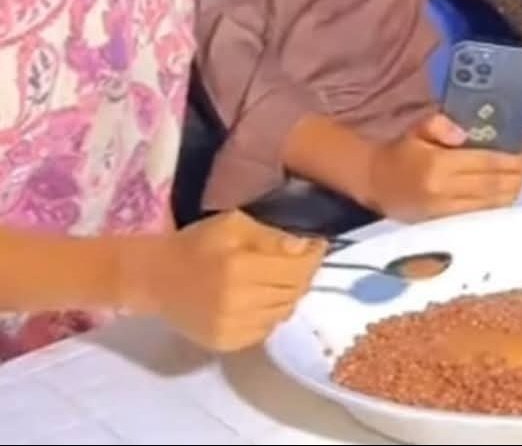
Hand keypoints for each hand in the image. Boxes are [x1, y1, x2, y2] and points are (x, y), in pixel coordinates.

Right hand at [123, 211, 324, 352]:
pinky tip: (265, 298)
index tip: (318, 245)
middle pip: (294, 291)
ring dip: (291, 294)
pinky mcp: (226, 344)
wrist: (156, 279)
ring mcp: (233, 327)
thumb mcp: (233, 223)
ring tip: (284, 278)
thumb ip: (271, 237)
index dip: (314, 256)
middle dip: (305, 274)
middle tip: (303, 261)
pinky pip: (266, 330)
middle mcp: (239, 302)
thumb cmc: (197, 243)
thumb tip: (304, 247)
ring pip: (283, 312)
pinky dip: (273, 313)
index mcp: (241, 267)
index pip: (297, 268)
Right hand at [366, 113, 521, 221]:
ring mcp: (441, 212)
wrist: (374, 181)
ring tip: (521, 184)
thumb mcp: (419, 128)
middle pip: (489, 187)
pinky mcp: (439, 225)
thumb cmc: (401, 151)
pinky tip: (502, 200)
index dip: (508, 163)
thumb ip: (442, 125)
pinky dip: (492, 208)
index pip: (483, 164)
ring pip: (485, 206)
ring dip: (508, 196)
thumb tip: (465, 135)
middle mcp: (442, 191)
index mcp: (438, 165)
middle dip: (514, 180)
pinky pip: (473, 217)